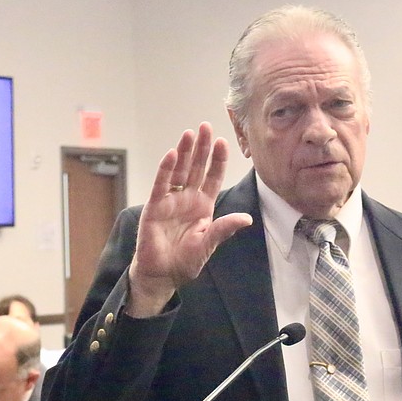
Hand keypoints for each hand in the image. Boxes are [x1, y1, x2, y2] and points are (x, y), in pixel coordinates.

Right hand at [127, 122, 252, 316]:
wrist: (163, 274)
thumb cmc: (186, 261)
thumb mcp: (209, 244)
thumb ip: (224, 229)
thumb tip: (246, 218)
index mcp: (203, 206)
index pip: (212, 177)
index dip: (217, 160)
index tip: (223, 142)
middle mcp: (188, 199)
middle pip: (196, 167)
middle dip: (201, 147)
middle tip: (205, 126)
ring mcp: (171, 201)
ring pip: (179, 171)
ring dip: (184, 152)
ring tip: (189, 133)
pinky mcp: (155, 207)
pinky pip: (161, 185)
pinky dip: (166, 169)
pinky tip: (172, 154)